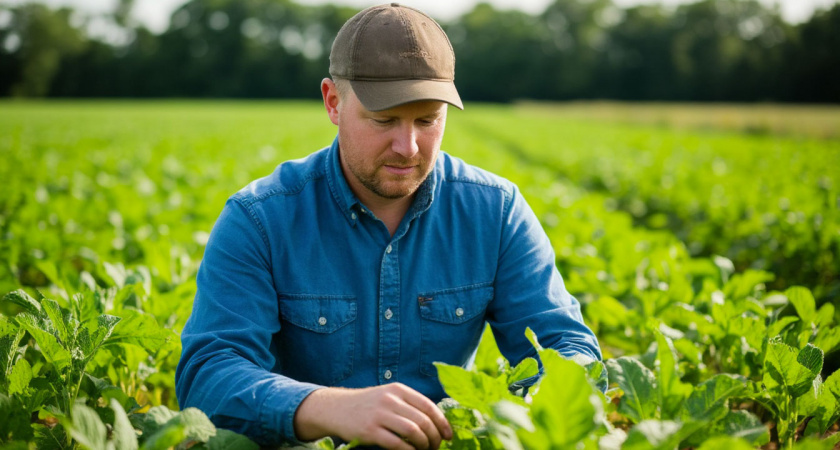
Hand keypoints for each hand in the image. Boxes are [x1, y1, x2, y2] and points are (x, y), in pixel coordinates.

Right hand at [293, 383, 452, 448]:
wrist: (336, 408)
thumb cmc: (369, 405)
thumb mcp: (389, 396)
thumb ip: (409, 405)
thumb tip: (436, 423)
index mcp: (399, 389)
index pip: (429, 406)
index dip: (442, 423)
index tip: (448, 436)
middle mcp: (390, 399)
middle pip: (423, 421)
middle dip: (434, 438)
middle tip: (435, 448)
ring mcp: (379, 415)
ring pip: (413, 432)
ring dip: (423, 446)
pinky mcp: (369, 431)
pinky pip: (397, 444)